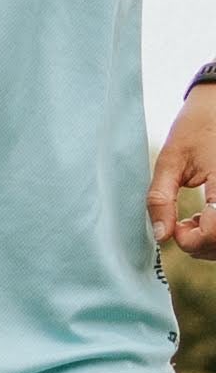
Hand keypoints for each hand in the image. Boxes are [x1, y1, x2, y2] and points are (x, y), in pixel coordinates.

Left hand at [149, 82, 215, 252]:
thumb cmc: (196, 127)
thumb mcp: (171, 159)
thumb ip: (161, 198)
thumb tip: (161, 235)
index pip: (215, 232)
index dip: (192, 240)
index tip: (175, 228)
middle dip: (199, 245)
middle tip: (179, 227)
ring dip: (209, 243)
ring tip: (190, 223)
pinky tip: (204, 219)